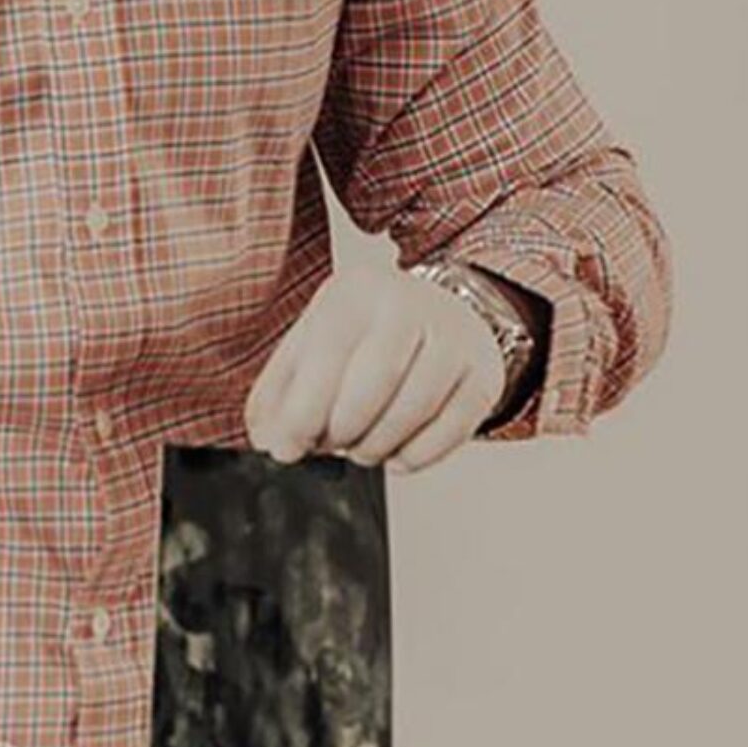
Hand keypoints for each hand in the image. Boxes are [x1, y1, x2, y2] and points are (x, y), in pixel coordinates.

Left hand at [242, 258, 504, 474]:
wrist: (442, 311)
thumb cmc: (368, 331)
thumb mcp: (316, 338)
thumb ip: (281, 386)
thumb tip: (265, 436)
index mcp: (357, 290)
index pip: (326, 355)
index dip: (301, 412)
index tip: (285, 449)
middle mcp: (409, 304)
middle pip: (370, 386)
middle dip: (340, 431)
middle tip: (327, 445)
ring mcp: (453, 337)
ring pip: (410, 413)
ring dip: (375, 447)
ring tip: (359, 446)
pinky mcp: (482, 375)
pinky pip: (447, 434)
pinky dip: (414, 456)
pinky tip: (395, 451)